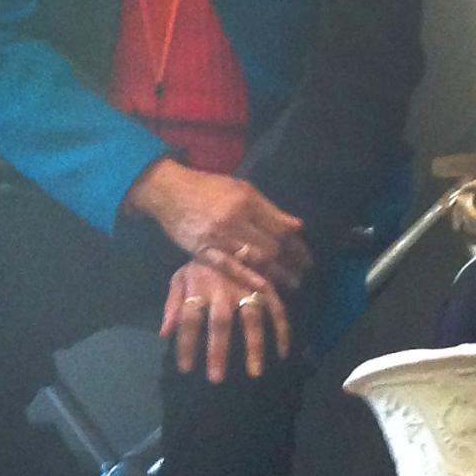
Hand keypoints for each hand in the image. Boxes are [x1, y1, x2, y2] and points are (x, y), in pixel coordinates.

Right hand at [125, 158, 313, 290]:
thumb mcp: (242, 189)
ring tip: (292, 283)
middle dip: (291, 262)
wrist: (169, 191)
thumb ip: (269, 209)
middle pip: (271, 245)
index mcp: (247, 202)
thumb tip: (296, 226)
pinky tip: (264, 287)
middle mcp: (234, 219)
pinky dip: (248, 277)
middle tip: (302, 273)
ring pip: (254, 258)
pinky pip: (228, 267)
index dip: (297, 245)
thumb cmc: (209, 188)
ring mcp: (217, 237)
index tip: (306, 258)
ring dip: (277, 273)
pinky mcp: (202, 251)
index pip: (280, 228)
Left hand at [159, 259, 290, 382]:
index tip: (186, 369)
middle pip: (220, 322)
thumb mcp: (180, 278)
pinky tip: (282, 352)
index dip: (186, 344)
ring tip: (255, 372)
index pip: (189, 318)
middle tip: (217, 379)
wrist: (229, 232)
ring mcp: (248, 286)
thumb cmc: (201, 263)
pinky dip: (282, 331)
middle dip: (218, 351)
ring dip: (255, 346)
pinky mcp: (268, 286)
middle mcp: (224, 288)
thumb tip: (165, 333)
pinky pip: (278, 309)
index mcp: (199, 286)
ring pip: (253, 318)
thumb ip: (172, 304)